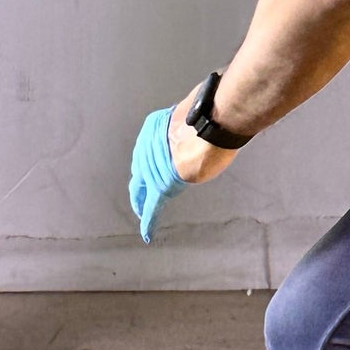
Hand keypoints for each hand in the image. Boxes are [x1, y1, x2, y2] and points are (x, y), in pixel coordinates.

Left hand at [129, 90, 240, 243]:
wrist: (209, 128)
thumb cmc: (210, 116)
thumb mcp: (196, 116)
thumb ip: (191, 125)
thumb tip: (205, 124)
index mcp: (153, 127)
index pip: (148, 148)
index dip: (149, 161)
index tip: (152, 167)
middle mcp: (146, 146)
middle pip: (140, 170)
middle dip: (140, 184)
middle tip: (139, 196)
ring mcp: (152, 168)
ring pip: (145, 189)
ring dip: (144, 201)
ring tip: (142, 212)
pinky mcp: (161, 187)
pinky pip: (152, 206)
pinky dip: (149, 220)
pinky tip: (147, 232)